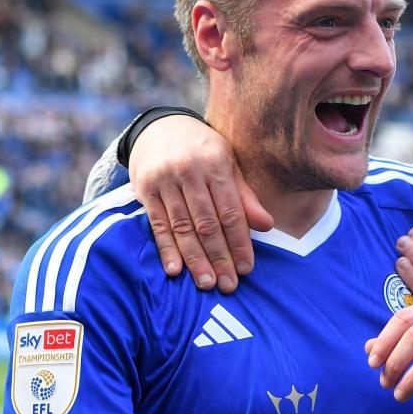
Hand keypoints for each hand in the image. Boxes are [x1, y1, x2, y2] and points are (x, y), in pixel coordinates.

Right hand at [128, 115, 272, 292]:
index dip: (240, 242)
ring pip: (182, 227)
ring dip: (195, 259)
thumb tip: (267, 226)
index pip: (231, 211)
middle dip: (220, 257)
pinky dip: (166, 249)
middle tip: (228, 285)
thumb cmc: (203, 151)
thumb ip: (245, 197)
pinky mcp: (145, 190)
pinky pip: (157, 224)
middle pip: (207, 223)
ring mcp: (164, 181)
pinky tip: (175, 270)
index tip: (246, 268)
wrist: (160, 127)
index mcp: (215, 164)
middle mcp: (189, 171)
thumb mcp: (228, 165)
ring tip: (206, 283)